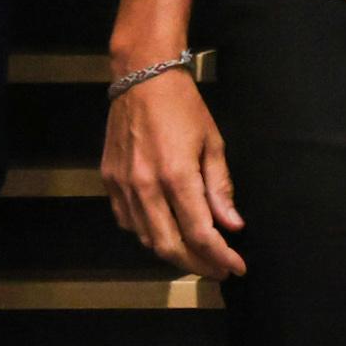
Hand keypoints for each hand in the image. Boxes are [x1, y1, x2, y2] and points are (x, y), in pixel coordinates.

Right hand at [101, 63, 243, 278]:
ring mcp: (123, 186)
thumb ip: (220, 189)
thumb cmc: (183, 106)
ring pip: (146, 239)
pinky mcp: (109, 181)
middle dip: (197, 265)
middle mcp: (146, 187)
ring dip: (173, 253)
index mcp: (177, 176)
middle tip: (217, 269)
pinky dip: (148, 233)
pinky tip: (166, 229)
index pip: (201, 233)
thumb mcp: (213, 143)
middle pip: (170, 247)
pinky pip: (128, 221)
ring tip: (196, 254)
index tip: (236, 267)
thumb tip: (232, 225)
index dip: (220, 256)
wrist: (142, 76)